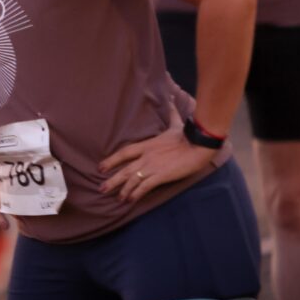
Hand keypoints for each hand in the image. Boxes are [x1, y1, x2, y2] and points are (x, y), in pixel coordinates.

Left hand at [98, 111, 216, 202]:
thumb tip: (171, 99)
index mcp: (147, 145)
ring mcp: (152, 166)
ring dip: (123, 191)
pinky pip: (144, 187)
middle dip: (112, 180)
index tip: (101, 167)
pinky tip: (131, 200)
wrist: (199, 143)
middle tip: (101, 189)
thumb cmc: (188, 134)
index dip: (111, 160)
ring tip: (117, 199)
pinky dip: (136, 194)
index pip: (124, 153)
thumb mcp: (176, 123)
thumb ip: (171, 113)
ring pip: (132, 180)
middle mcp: (146, 156)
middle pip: (124, 169)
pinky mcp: (161, 176)